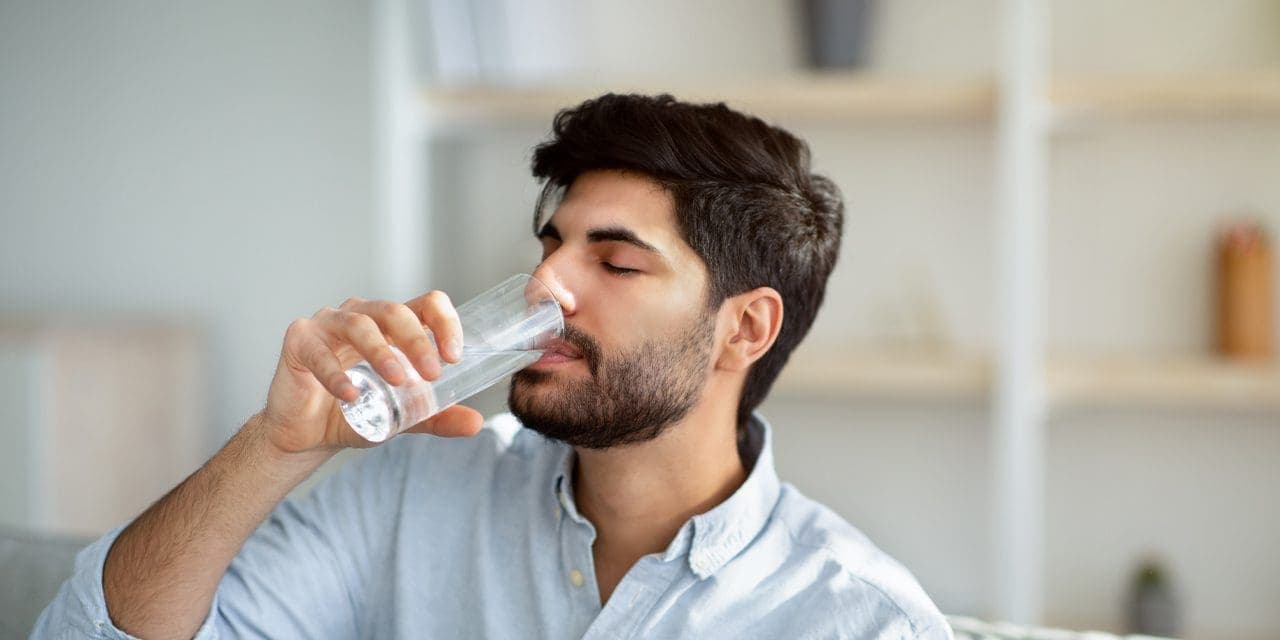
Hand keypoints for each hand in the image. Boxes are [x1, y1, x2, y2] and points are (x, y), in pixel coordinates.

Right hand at [259, 291, 483, 454]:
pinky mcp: (300, 340)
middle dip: (417, 341)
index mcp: (391, 326)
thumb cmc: (355, 411)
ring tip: (397, 380)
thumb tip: (476, 424)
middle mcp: (362, 316)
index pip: (426, 305)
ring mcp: (328, 324)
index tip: (454, 355)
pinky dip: (336, 375)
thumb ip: (436, 416)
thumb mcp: (402, 416)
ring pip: (359, 324)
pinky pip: (319, 352)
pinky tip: (350, 395)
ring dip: (381, 352)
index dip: (445, 323)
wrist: (308, 434)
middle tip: (433, 373)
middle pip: (395, 311)